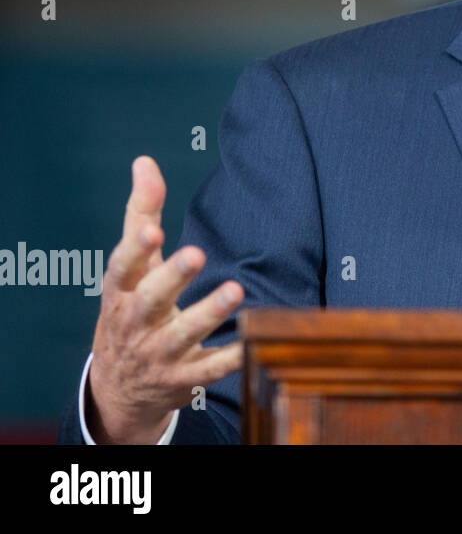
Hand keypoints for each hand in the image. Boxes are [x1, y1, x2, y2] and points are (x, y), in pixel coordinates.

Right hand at [86, 156, 244, 442]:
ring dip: (207, 313)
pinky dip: (230, 358)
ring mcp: (158, 355)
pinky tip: (253, 342)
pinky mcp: (184, 380)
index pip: (122, 269)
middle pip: (150, 300)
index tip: (152, 232)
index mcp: (121, 292)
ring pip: (182, 335)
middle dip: (171, 277)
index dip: (135, 250)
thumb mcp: (131, 267)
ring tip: (235, 289)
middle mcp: (136, 323)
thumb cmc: (129, 309)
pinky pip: (209, 370)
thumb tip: (145, 162)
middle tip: (196, 252)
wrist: (119, 388)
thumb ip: (141, 214)